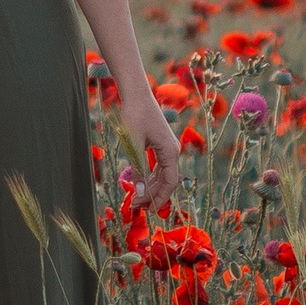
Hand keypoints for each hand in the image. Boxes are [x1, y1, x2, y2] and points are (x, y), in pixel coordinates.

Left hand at [123, 93, 181, 213]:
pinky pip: (157, 166)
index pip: (169, 182)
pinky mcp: (159, 143)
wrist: (136, 94)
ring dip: (150, 187)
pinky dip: (149, 176)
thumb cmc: (135, 116)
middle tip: (135, 206)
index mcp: (170, 152)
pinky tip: (139, 183)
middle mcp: (172, 151)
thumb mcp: (133, 145)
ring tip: (135, 197)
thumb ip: (137, 169)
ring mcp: (166, 147)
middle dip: (152, 194)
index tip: (149, 210)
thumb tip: (139, 193)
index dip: (160, 198)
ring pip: (162, 174)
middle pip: (166, 180)